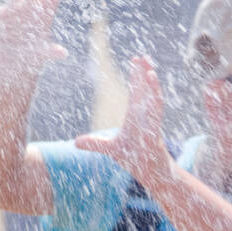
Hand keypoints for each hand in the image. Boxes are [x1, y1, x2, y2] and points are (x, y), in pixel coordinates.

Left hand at [75, 56, 170, 184]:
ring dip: (152, 84)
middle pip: (145, 90)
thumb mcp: (110, 150)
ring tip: (149, 69)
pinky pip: (157, 114)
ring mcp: (151, 124)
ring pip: (153, 99)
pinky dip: (156, 101)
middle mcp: (145, 117)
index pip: (136, 92)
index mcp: (136, 116)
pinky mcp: (155, 133)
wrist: (150, 174)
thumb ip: (94, 144)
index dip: (136, 76)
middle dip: (144, 73)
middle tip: (142, 56)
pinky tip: (155, 89)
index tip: (134, 60)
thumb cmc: (134, 159)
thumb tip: (75, 142)